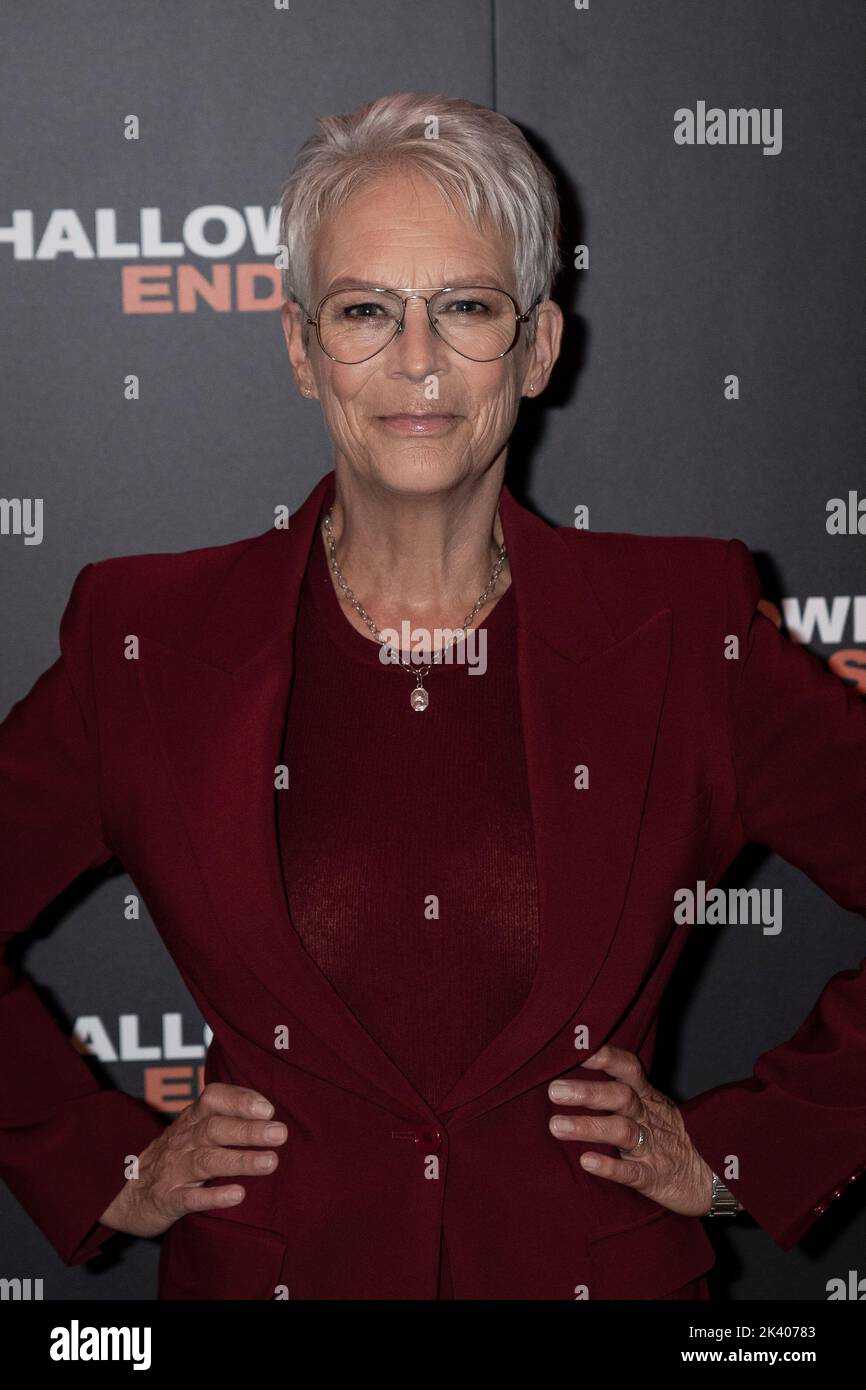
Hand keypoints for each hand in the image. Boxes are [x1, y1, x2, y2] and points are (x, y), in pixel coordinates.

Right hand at [98, 1083, 287, 1237]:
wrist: (126, 1193)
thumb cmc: (174, 1157)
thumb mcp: (193, 1130)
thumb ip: (225, 1118)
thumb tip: (272, 1114)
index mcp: (191, 1119)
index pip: (213, 1098)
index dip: (240, 1100)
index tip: (269, 1108)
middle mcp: (183, 1141)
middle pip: (214, 1129)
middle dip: (248, 1130)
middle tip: (280, 1133)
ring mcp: (173, 1170)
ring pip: (206, 1161)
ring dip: (239, 1160)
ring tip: (270, 1162)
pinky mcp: (167, 1199)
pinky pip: (190, 1198)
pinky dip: (213, 1196)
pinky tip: (238, 1195)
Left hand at [548, 1043, 716, 1217]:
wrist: (711, 1179)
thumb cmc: (668, 1137)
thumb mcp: (649, 1108)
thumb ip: (618, 1091)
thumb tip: (569, 1074)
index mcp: (647, 1097)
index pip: (628, 1068)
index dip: (606, 1056)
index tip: (577, 1048)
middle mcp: (649, 1118)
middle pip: (621, 1096)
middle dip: (588, 1091)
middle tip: (554, 1090)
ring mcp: (652, 1147)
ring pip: (622, 1132)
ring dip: (589, 1127)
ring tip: (556, 1126)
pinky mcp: (654, 1178)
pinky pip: (633, 1172)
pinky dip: (610, 1167)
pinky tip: (586, 1161)